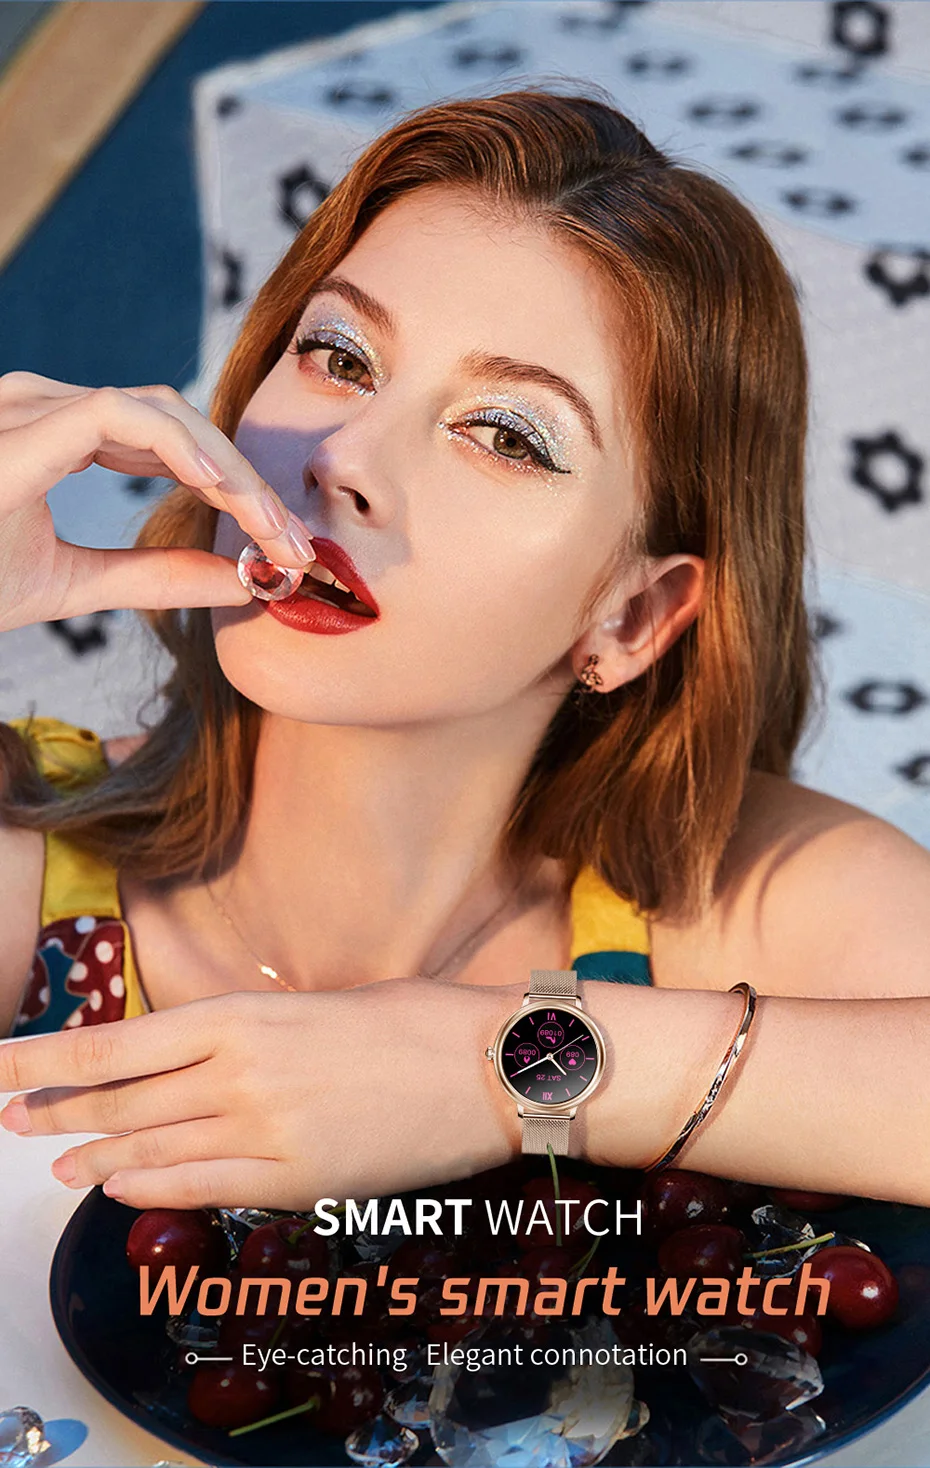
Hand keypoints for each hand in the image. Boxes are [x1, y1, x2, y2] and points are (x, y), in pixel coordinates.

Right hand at [0, 371, 315, 632]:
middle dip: (248, 481)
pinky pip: (119, 415)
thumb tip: (248, 579)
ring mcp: (28, 408)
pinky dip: (183, 451)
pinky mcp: (22, 428)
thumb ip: (156, 578)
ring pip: (164, 411)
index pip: (169, 442)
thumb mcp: (75, 586)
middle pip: (179, 421)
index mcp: (53, 434)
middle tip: (298, 545)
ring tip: (275, 529)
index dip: (237, 488)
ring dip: (230, 469)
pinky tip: (224, 496)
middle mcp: (42, 407)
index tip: (286, 547)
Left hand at [0, 979, 523, 1209]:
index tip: (3, 1067)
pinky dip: (151, 1187)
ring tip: (53, 1162)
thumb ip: (255, 1032)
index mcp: (245, 1015)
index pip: (120, 1044)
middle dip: (56, 1110)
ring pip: (153, 1147)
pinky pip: (203, 1187)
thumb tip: (204, 1056)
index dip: (50, 1060)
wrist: (491, 1068)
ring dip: (95, 1155)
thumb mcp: (321, 1004)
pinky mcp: (297, 1181)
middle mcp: (241, 1074)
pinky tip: (116, 1186)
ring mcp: (266, 1132)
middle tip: (10, 1117)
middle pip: (123, 1100)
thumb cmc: (417, 1020)